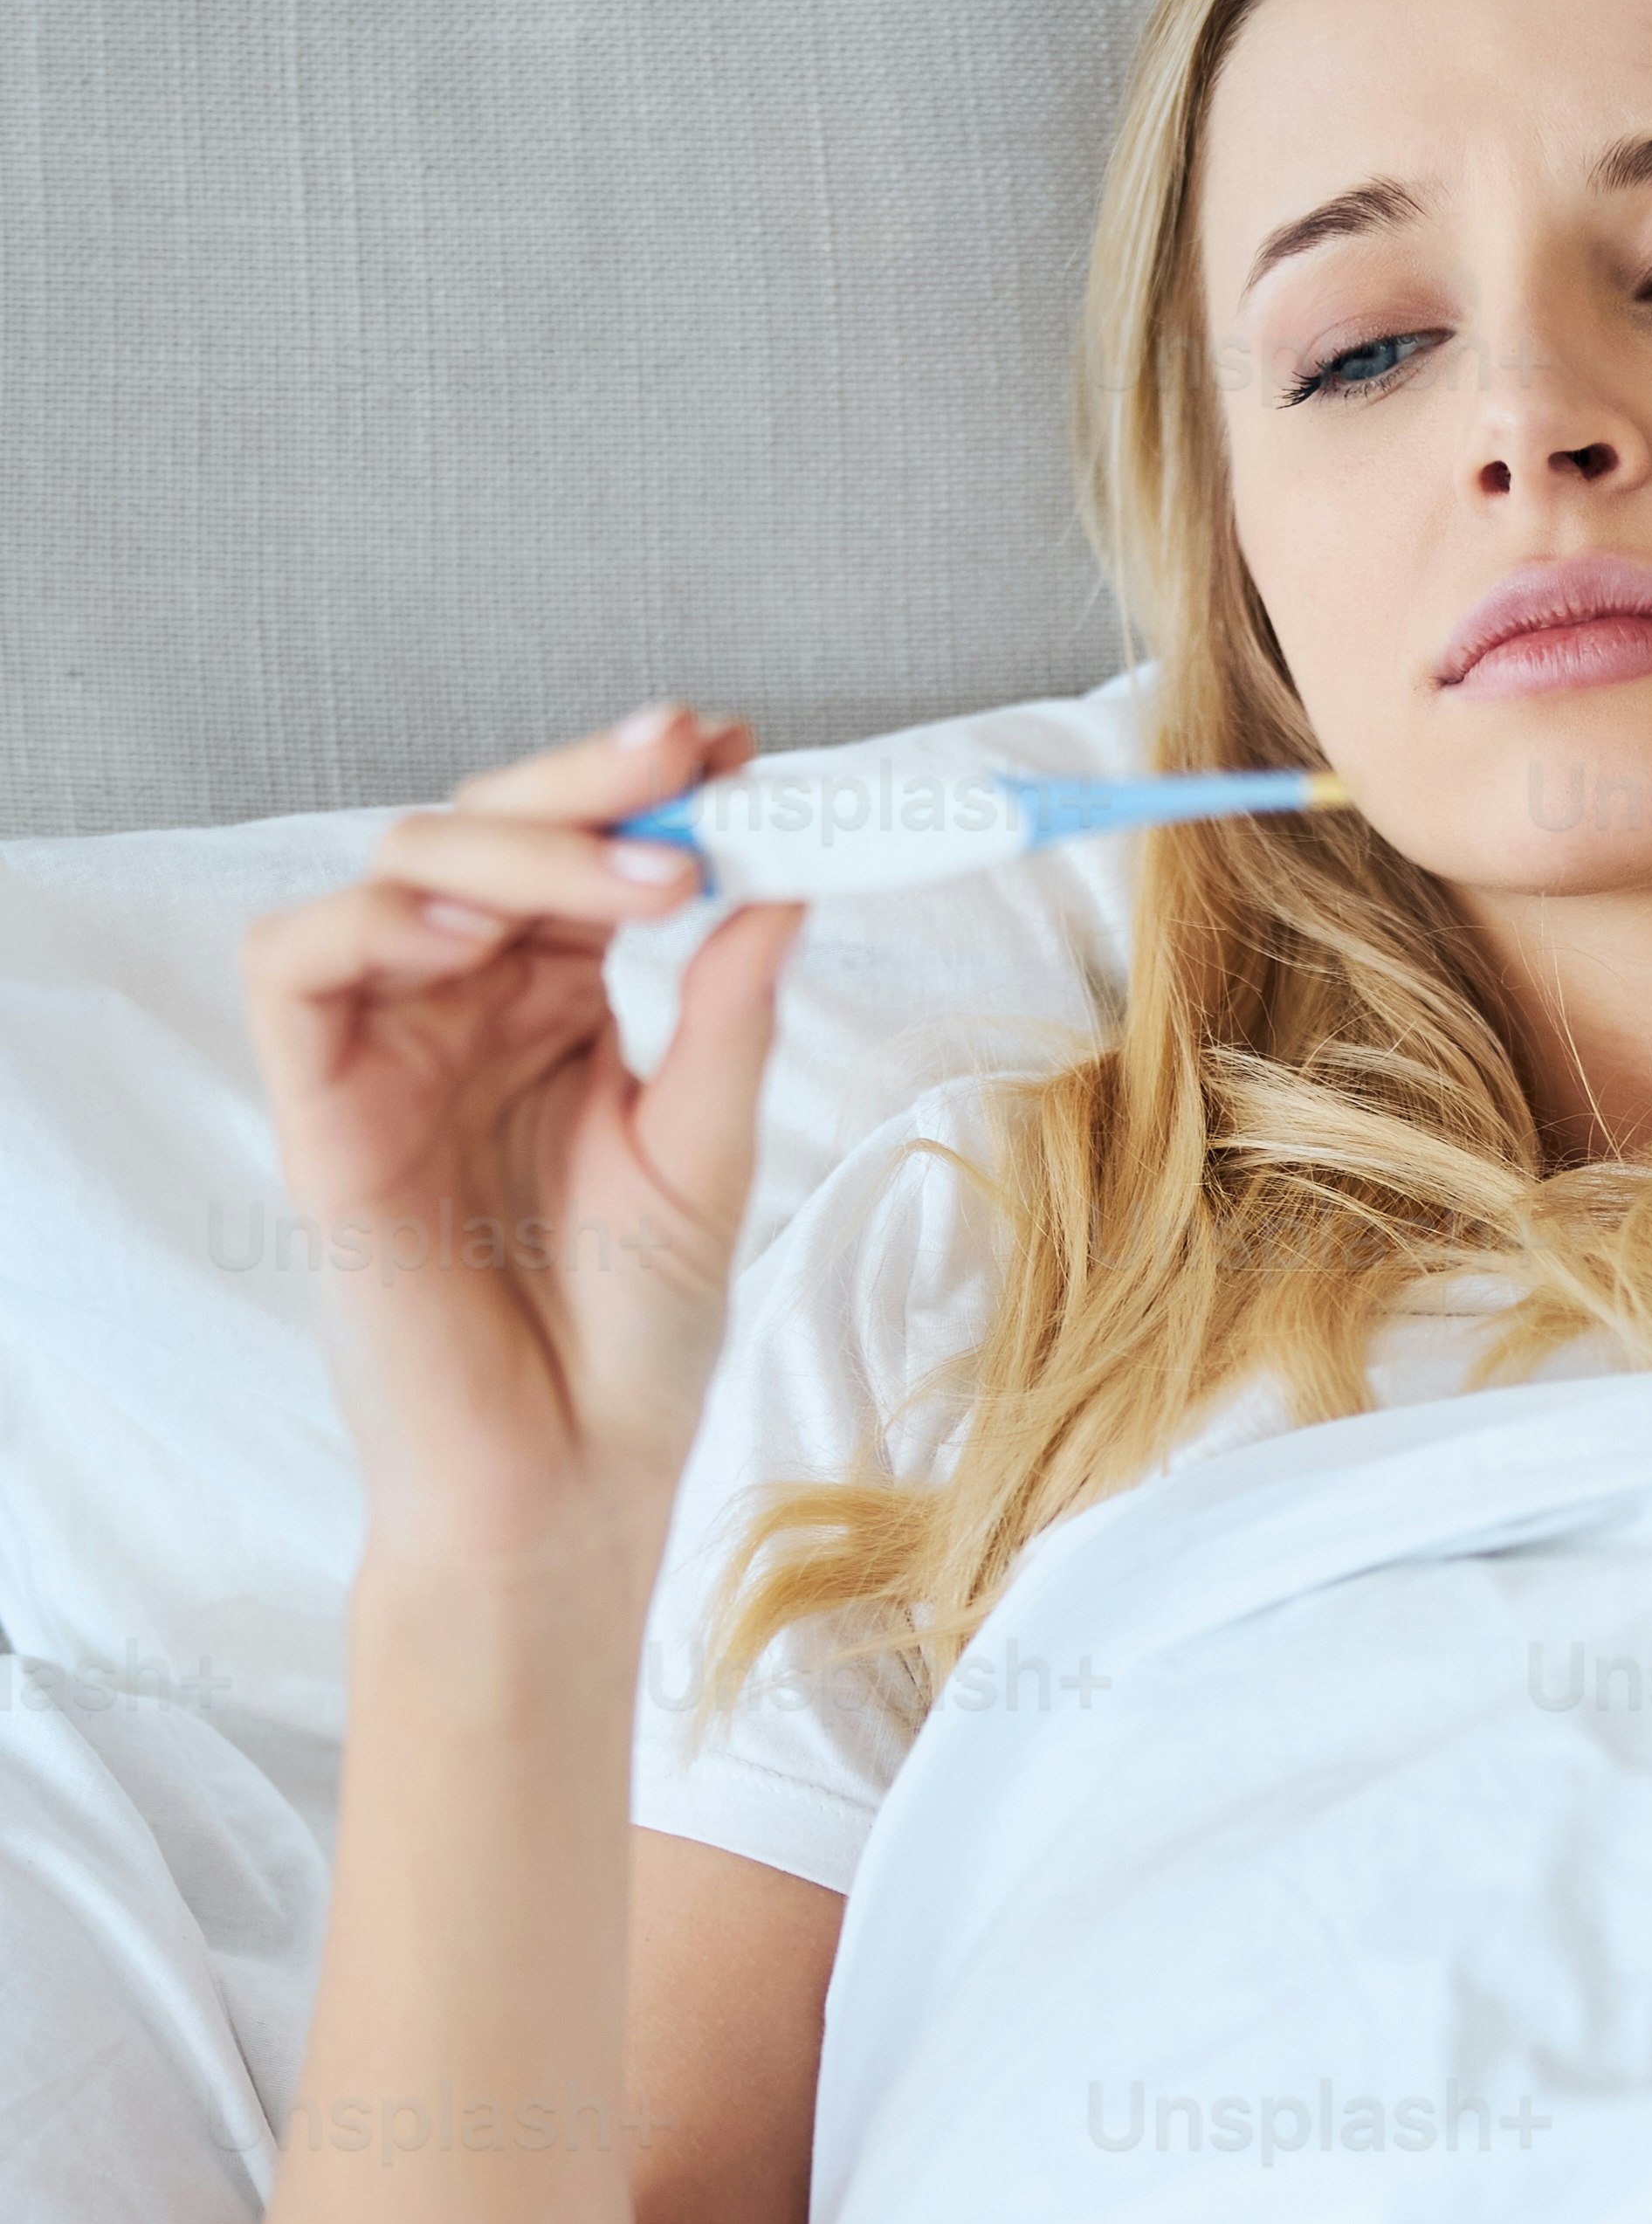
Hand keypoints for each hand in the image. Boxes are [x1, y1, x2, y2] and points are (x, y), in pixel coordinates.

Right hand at [241, 704, 801, 1587]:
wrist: (570, 1476)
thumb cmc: (633, 1333)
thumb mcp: (707, 1150)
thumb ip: (730, 1014)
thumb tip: (783, 878)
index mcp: (558, 1003)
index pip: (586, 852)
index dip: (650, 789)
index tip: (738, 748)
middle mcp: (465, 1005)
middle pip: (491, 832)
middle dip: (590, 781)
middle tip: (688, 757)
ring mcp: (388, 1049)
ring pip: (405, 870)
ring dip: (519, 848)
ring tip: (643, 879)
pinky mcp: (317, 1108)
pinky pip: (296, 964)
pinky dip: (373, 922)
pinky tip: (473, 934)